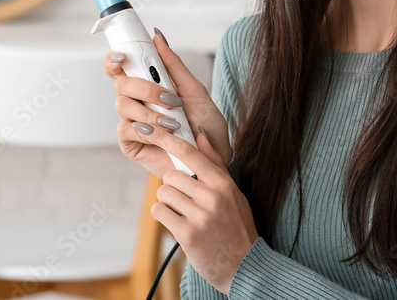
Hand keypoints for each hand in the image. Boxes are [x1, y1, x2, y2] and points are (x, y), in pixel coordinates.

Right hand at [104, 29, 232, 177]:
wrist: (212, 158)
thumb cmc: (206, 125)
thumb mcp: (195, 90)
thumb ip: (174, 65)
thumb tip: (158, 37)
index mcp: (148, 85)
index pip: (121, 67)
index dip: (115, 59)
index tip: (123, 56)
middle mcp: (136, 102)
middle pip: (120, 84)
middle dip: (145, 88)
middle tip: (169, 98)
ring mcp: (132, 123)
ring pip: (122, 106)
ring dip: (151, 112)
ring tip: (174, 123)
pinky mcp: (131, 144)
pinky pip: (126, 131)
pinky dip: (147, 131)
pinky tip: (163, 135)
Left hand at [138, 122, 257, 294]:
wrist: (244, 266)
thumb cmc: (237, 226)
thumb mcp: (232, 192)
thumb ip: (214, 164)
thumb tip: (200, 135)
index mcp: (223, 183)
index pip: (190, 154)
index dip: (168, 140)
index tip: (152, 131)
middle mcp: (212, 197)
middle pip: (171, 176)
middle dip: (172, 187)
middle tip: (184, 200)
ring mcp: (200, 216)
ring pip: (163, 193)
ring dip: (167, 203)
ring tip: (182, 213)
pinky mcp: (188, 234)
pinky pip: (160, 212)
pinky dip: (163, 215)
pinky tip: (175, 222)